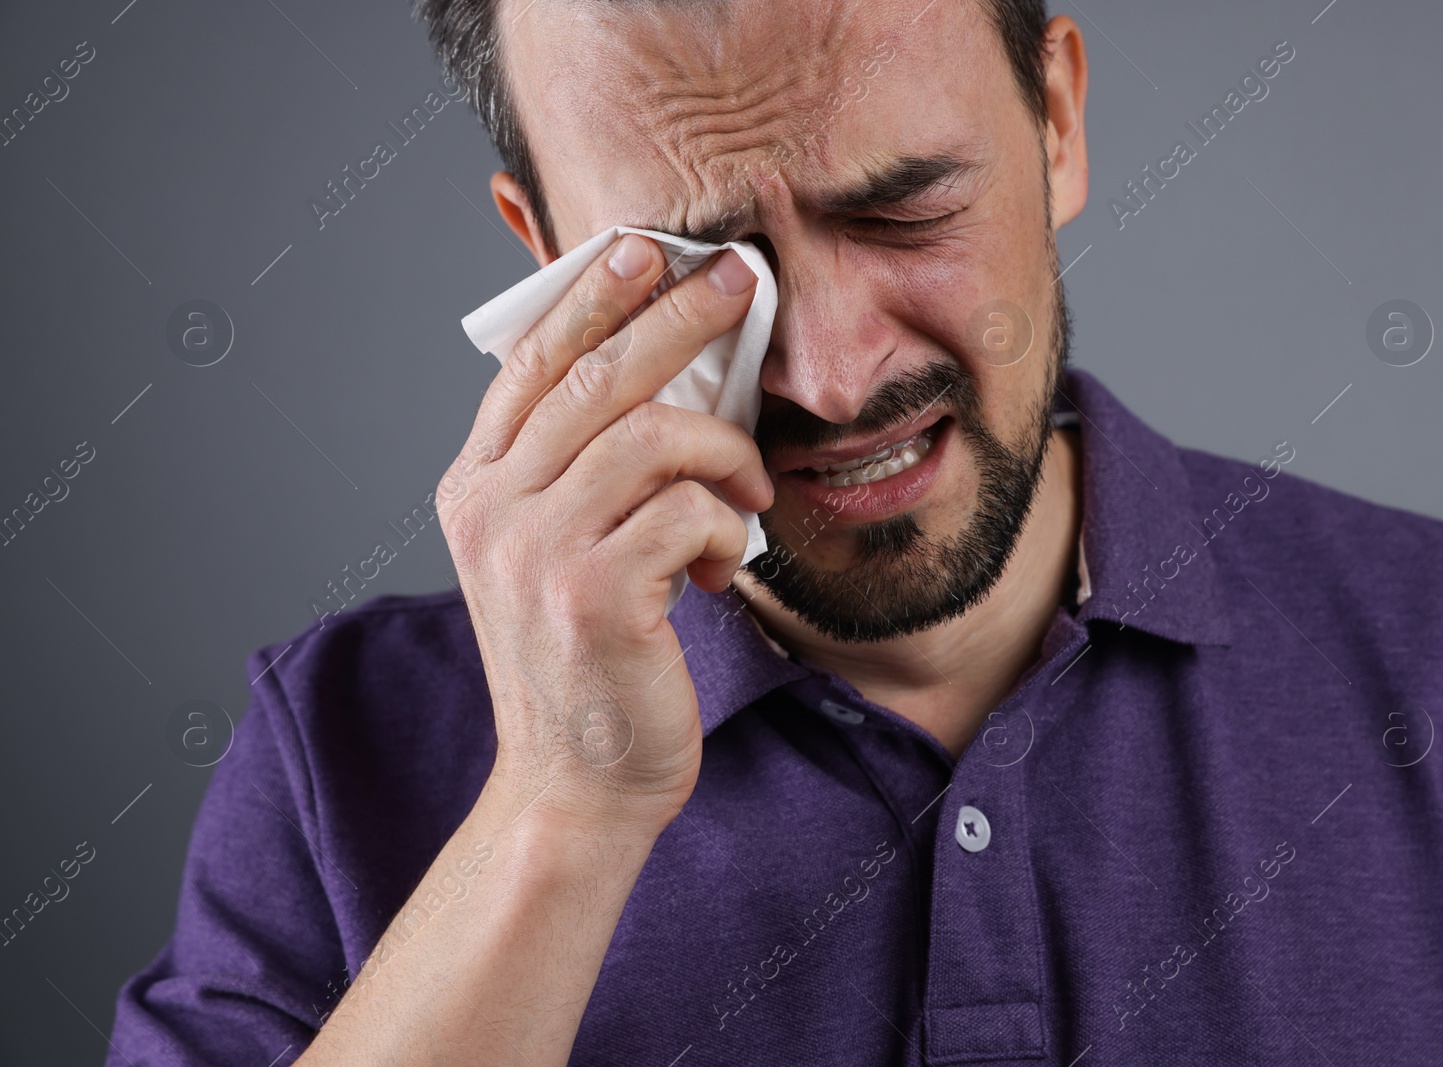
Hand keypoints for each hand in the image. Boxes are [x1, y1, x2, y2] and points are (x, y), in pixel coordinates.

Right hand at [436, 234, 769, 834]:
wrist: (576, 784)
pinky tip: (723, 570)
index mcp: (475, 488)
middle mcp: (490, 509)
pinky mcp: (592, 595)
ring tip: (748, 491)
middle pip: (596, 377)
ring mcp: (535, 551)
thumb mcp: (558, 552)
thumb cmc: (586, 662)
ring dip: (725, 452)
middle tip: (740, 280)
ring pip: (652, 437)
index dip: (592, 298)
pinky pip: (688, 511)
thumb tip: (663, 379)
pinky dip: (726, 530)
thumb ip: (580, 470)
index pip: (533, 364)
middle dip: (678, 319)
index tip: (647, 250)